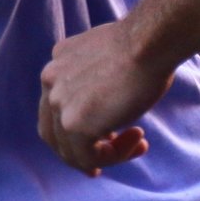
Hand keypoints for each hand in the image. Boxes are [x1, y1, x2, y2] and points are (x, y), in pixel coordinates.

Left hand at [39, 21, 172, 174]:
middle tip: (108, 157)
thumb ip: (96, 81)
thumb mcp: (109, 60)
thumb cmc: (144, 47)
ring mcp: (59, 104)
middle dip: (82, 151)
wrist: (150, 42)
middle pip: (54, 134)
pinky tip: (139, 142)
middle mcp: (49, 82)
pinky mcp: (74, 125)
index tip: (105, 136)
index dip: (75, 129)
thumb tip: (105, 104)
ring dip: (108, 154)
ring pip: (72, 151)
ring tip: (139, 142)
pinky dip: (115, 157)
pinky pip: (89, 158)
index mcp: (56, 65)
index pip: (55, 109)